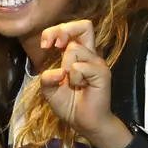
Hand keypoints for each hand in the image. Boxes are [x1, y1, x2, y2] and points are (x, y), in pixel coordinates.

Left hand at [38, 20, 125, 147]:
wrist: (84, 122)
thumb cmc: (69, 104)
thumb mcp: (49, 90)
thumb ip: (46, 77)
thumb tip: (55, 72)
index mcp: (77, 55)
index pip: (71, 29)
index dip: (55, 31)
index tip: (45, 45)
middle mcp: (89, 55)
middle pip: (85, 25)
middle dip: (64, 30)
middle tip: (55, 46)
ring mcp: (96, 63)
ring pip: (75, 49)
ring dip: (65, 66)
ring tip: (71, 82)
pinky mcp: (102, 73)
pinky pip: (80, 66)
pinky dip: (74, 78)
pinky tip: (80, 87)